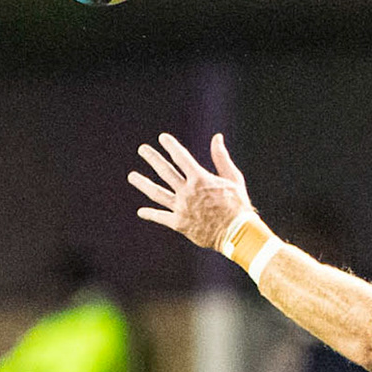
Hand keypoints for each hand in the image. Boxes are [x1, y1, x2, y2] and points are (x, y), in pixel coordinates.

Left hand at [131, 132, 250, 251]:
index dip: (171, 146)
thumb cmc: (239, 206)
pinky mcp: (179, 224)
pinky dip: (150, 214)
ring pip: (156, 193)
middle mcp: (187, 192)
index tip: (163, 138)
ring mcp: (181, 208)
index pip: (181, 157)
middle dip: (152, 158)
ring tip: (132, 176)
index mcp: (200, 179)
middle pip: (164, 171)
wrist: (238, 234)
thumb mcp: (234, 179)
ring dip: (142, 183)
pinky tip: (141, 211)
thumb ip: (221, 158)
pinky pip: (161, 217)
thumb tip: (217, 137)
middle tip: (142, 149)